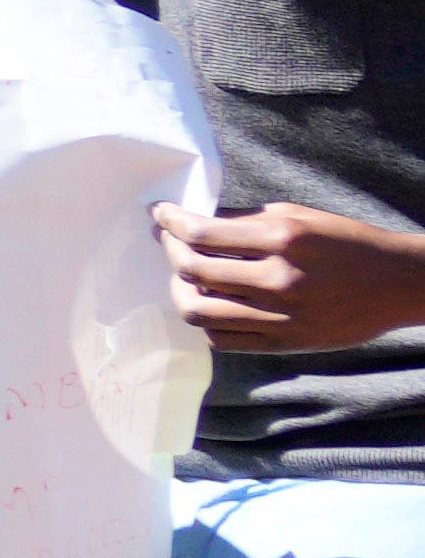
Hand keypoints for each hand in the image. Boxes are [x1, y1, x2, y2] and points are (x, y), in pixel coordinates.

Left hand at [170, 200, 424, 351]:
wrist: (397, 283)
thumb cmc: (346, 243)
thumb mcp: (299, 217)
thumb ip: (245, 222)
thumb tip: (193, 223)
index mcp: (284, 238)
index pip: (202, 232)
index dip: (170, 222)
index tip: (159, 214)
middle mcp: (280, 279)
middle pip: (193, 270)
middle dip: (169, 251)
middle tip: (166, 240)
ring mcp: (281, 316)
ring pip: (199, 310)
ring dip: (179, 290)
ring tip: (181, 276)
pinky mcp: (285, 343)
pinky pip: (222, 339)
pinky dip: (205, 321)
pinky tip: (208, 303)